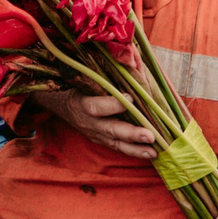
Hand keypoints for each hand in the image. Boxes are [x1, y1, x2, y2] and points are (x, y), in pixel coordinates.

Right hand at [37, 89, 157, 160]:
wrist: (63, 107)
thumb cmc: (80, 87)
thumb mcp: (86, 80)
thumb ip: (104, 78)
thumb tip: (131, 65)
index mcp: (83, 104)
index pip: (97, 106)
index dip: (113, 104)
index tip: (131, 97)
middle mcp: (90, 122)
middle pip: (110, 129)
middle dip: (131, 134)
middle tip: (150, 136)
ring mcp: (96, 134)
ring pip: (116, 143)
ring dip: (136, 149)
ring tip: (154, 152)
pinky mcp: (102, 141)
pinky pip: (118, 148)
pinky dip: (134, 152)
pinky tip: (150, 154)